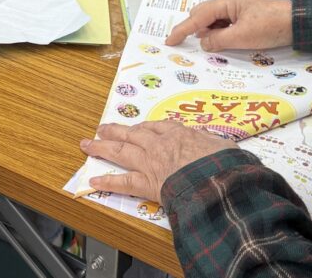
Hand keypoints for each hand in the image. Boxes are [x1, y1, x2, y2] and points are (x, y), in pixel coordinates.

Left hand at [80, 121, 236, 201]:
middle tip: (101, 128)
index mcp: (179, 134)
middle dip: (115, 131)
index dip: (144, 127)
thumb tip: (212, 139)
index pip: (156, 127)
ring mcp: (150, 162)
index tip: (137, 127)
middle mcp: (159, 145)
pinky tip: (92, 182)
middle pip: (132, 134)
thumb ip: (213, 141)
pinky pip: (122, 182)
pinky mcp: (146, 183)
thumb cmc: (224, 164)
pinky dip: (107, 182)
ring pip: (120, 151)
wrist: (217, 181)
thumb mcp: (223, 145)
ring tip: (87, 144)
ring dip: (101, 147)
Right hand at [166, 0, 292, 51]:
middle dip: (195, 30)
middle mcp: (226, 2)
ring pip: (211, 20)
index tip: (169, 41)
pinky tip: (224, 41)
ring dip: (209, 32)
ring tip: (217, 45)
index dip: (181, 30)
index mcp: (224, 3)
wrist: (299, 21)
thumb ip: (217, 41)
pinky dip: (219, 32)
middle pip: (200, 15)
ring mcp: (234, 7)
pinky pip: (222, 23)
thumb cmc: (270, 26)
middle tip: (195, 45)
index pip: (196, 18)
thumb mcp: (242, 37)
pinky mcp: (242, 14)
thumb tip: (203, 43)